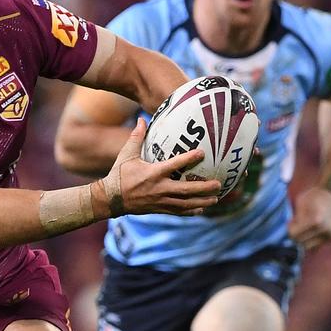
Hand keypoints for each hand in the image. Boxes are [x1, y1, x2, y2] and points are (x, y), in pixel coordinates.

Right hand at [94, 118, 220, 216]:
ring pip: (185, 203)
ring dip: (202, 201)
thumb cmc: (119, 175)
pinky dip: (191, 211)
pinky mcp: (159, 209)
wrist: (110, 199)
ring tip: (216, 198)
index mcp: (153, 173)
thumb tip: (142, 119)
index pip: (175, 165)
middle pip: (186, 190)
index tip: (202, 153)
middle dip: (204, 188)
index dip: (189, 159)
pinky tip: (201, 209)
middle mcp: (159, 189)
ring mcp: (160, 201)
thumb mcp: (126, 155)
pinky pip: (178, 211)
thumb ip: (136, 137)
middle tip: (219, 184)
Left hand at [288, 186, 330, 249]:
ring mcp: (330, 235)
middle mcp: (325, 230)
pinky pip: (316, 247)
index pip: (294, 234)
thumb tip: (290, 234)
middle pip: (300, 242)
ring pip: (307, 247)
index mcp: (317, 221)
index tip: (291, 220)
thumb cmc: (314, 196)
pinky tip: (310, 231)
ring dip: (302, 240)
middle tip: (296, 224)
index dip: (289, 227)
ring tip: (303, 228)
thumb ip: (296, 219)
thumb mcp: (301, 203)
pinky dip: (310, 241)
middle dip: (295, 235)